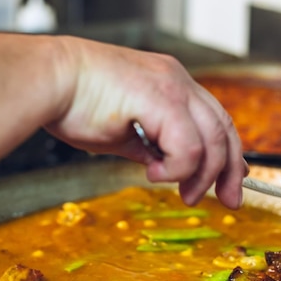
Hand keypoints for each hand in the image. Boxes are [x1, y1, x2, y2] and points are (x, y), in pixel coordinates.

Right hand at [47, 38, 246, 208]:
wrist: (49, 79)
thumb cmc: (76, 102)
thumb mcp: (124, 131)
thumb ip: (150, 145)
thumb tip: (165, 166)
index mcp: (172, 82)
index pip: (215, 120)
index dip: (228, 154)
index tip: (230, 182)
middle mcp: (178, 79)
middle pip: (224, 129)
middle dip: (230, 171)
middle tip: (227, 201)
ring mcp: (173, 86)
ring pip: (213, 140)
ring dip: (200, 175)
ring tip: (181, 191)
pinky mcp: (161, 98)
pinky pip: (189, 145)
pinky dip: (178, 167)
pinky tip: (154, 172)